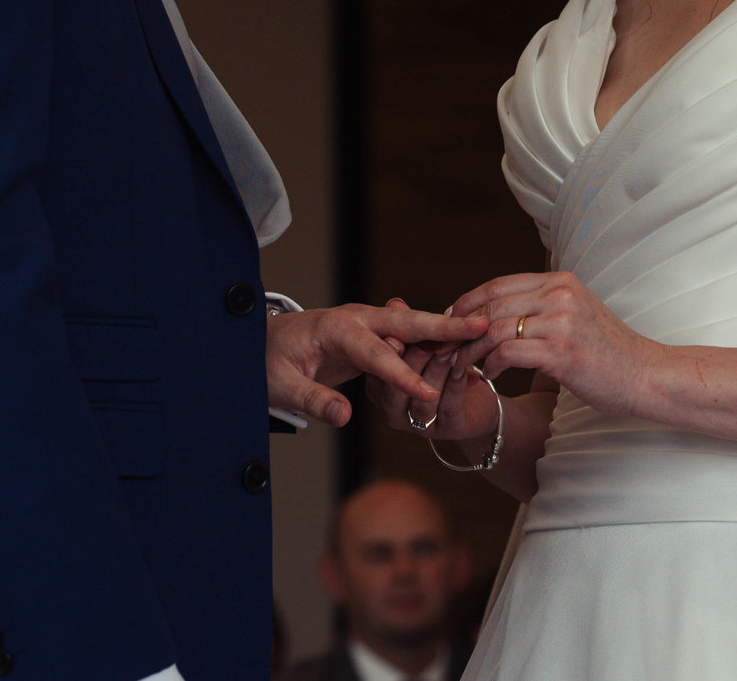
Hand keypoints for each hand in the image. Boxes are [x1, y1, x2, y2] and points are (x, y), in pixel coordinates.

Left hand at [267, 302, 486, 428]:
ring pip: (409, 325)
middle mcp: (353, 318)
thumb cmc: (264, 363)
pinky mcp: (368, 333)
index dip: (401, 375)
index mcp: (333, 328)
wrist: (255, 343)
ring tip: (480, 332)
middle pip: (404, 323)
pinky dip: (430, 338)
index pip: (374, 353)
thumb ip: (313, 401)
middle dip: (442, 327)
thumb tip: (345, 417)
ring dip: (442, 329)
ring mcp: (363, 323)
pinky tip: (456, 346)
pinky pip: (403, 335)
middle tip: (478, 326)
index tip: (427, 395)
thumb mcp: (280, 387)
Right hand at [370, 337, 500, 441]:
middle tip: (430, 339)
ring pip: (422, 400)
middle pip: (395, 389)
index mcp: (379, 388)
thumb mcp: (422, 343)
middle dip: (415, 360)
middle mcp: (392, 410)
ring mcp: (417, 424)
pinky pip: (449, 408)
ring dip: (438, 371)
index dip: (390, 351)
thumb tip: (395, 303)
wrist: (476, 402)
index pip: (379, 370)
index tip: (397, 335)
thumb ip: (407, 327)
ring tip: (450, 350)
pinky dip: (456, 386)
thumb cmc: (443, 368)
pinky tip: (466, 369)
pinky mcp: (447, 430)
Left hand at [446, 271, 657, 417]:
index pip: (499, 284)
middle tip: (443, 345)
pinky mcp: (561, 352)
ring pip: (495, 329)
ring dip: (470, 349)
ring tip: (460, 365)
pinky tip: (488, 375)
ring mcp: (561, 321)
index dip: (468, 301)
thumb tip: (503, 311)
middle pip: (491, 304)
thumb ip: (545, 306)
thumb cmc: (609, 352)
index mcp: (560, 281)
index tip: (449, 319)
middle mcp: (559, 294)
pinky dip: (491, 365)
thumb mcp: (577, 314)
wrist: (646, 375)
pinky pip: (508, 353)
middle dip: (461, 326)